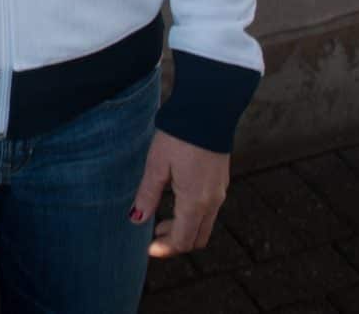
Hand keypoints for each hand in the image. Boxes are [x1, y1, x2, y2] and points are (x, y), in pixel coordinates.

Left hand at [130, 131, 229, 257]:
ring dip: (185, 228)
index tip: (148, 248)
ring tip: (162, 218)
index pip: (183, 240)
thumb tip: (137, 219)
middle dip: (176, 242)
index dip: (165, 249)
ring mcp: (219, 191)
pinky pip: (209, 209)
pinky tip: (177, 200)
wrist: (207, 110)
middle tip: (154, 234)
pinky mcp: (221, 181)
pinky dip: (193, 215)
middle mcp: (212, 201)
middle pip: (197, 238)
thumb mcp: (156, 165)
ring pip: (205, 224)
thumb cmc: (179, 136)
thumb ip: (147, 195)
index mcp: (195, 201)